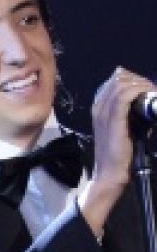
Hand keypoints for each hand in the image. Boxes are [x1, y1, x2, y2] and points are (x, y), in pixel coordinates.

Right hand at [81, 66, 156, 234]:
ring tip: (152, 91)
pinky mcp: (113, 119)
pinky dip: (139, 91)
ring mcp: (104, 113)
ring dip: (141, 84)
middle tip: (152, 89)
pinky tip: (149, 95)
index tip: (146, 87)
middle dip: (138, 80)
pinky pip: (125, 95)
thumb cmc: (119, 154)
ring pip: (122, 84)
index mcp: (99, 109)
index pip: (113, 82)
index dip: (132, 79)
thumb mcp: (124, 129)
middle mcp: (99, 108)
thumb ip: (132, 114)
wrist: (110, 172)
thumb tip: (148, 103)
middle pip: (118, 79)